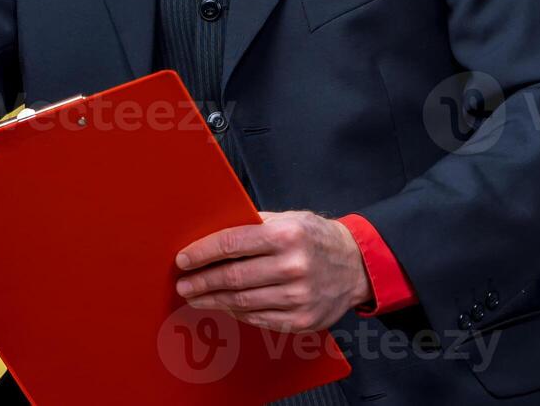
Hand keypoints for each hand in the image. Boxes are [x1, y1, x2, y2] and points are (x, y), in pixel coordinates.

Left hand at [174, 211, 371, 332]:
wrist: (356, 266)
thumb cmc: (315, 238)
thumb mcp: (288, 219)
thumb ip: (252, 225)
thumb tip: (210, 233)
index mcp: (286, 235)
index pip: (230, 244)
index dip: (201, 253)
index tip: (183, 259)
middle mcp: (293, 266)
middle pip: (233, 277)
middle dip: (201, 282)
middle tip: (183, 284)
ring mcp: (298, 297)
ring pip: (242, 302)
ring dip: (213, 301)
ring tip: (196, 297)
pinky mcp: (301, 320)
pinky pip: (258, 319)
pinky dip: (237, 313)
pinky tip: (225, 306)